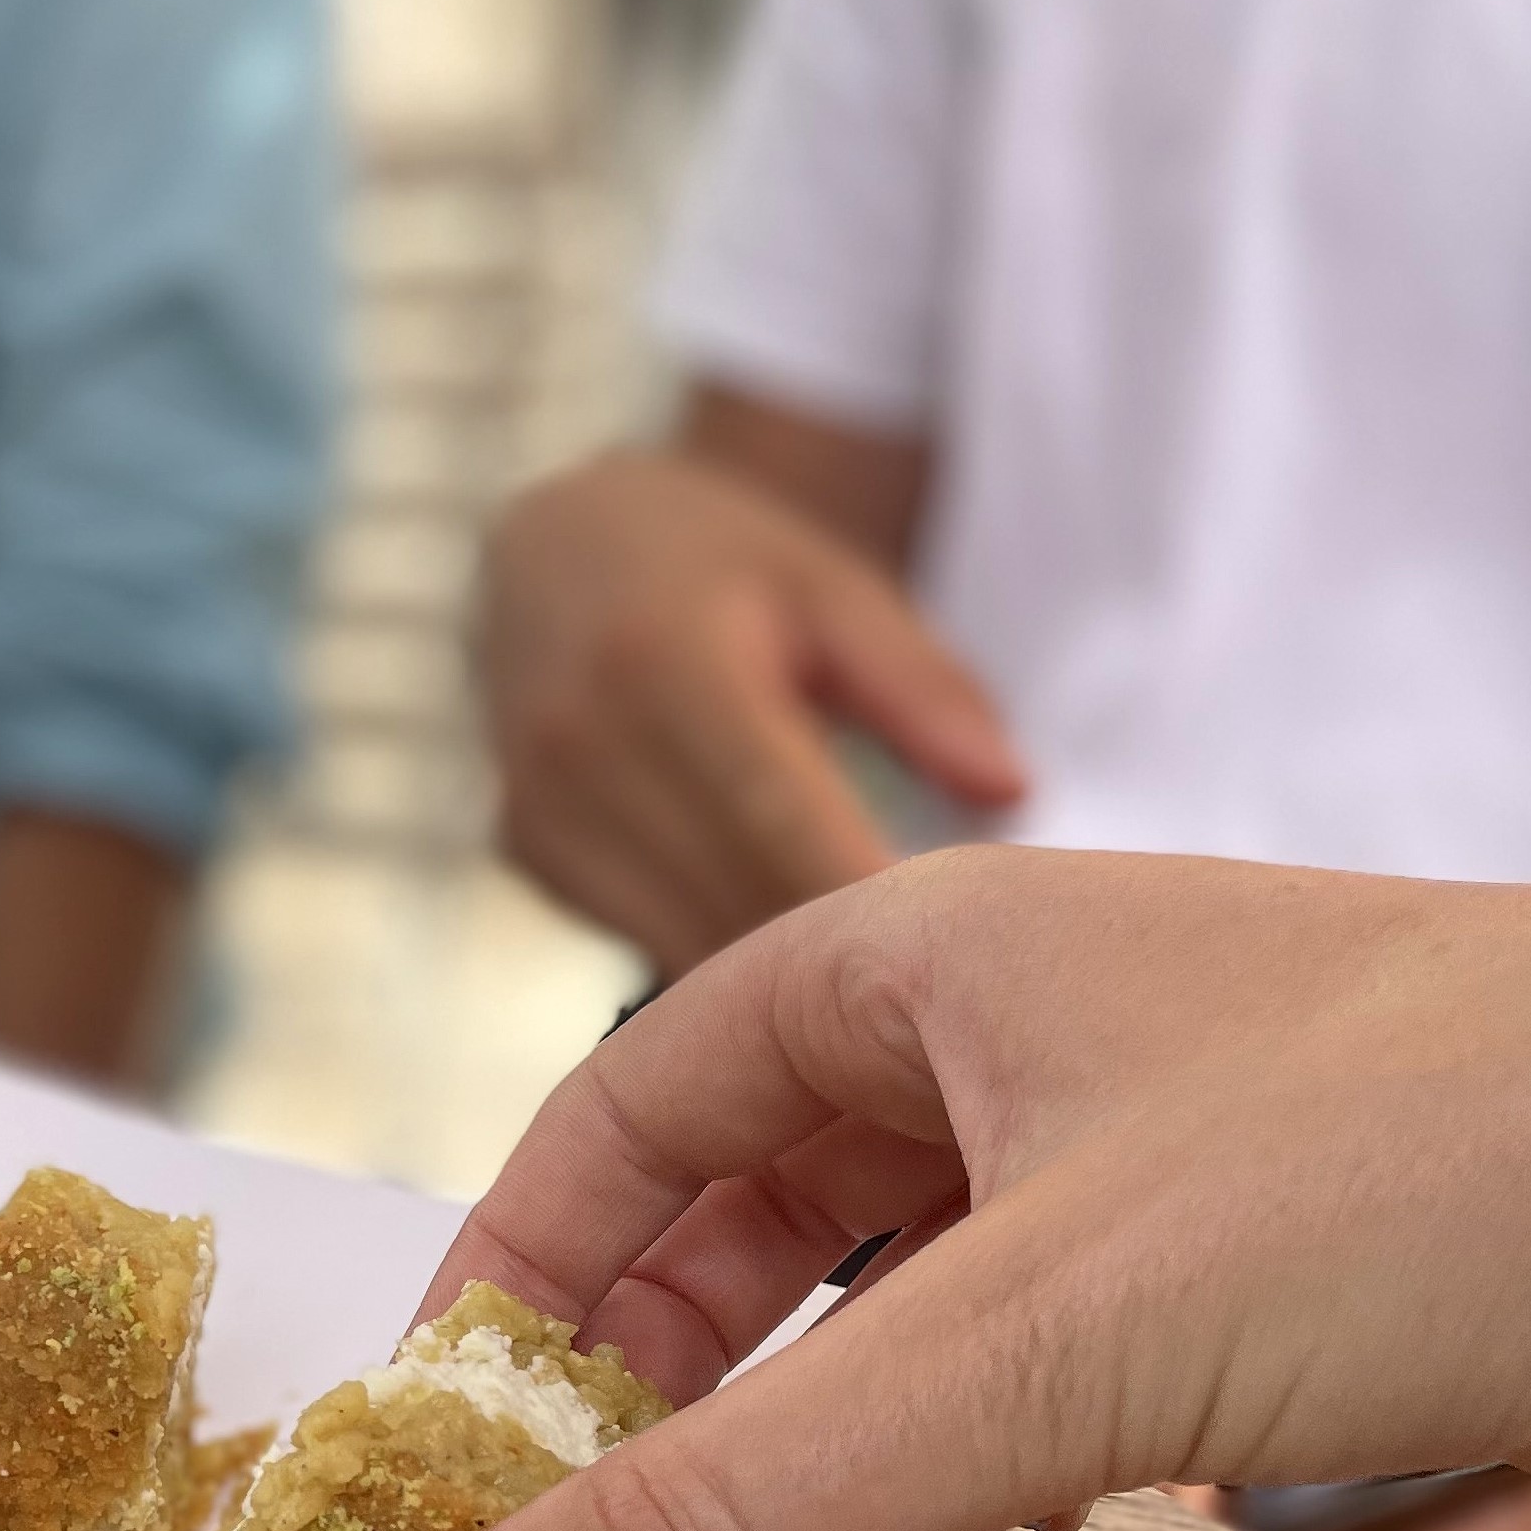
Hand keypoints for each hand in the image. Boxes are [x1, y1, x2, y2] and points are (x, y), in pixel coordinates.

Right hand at [394, 848, 1530, 1530]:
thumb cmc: (1464, 1155)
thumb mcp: (1034, 1343)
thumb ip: (730, 1513)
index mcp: (946, 945)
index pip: (636, 1088)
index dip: (513, 1256)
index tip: (436, 1435)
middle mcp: (1053, 1025)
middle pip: (758, 1186)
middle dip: (649, 1361)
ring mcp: (1189, 1147)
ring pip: (916, 1276)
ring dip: (814, 1411)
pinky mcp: (1313, 1274)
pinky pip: (1070, 1352)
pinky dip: (992, 1444)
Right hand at [477, 450, 1021, 977]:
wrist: (553, 544)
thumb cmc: (721, 561)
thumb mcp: (833, 586)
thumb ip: (919, 687)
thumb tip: (1009, 789)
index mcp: (664, 663)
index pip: (776, 819)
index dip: (863, 895)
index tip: (955, 959)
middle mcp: (578, 745)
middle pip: (731, 898)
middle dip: (838, 949)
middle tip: (945, 985)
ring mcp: (538, 807)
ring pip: (683, 940)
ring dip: (779, 968)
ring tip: (874, 981)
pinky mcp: (521, 852)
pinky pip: (642, 932)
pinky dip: (718, 949)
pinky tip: (781, 939)